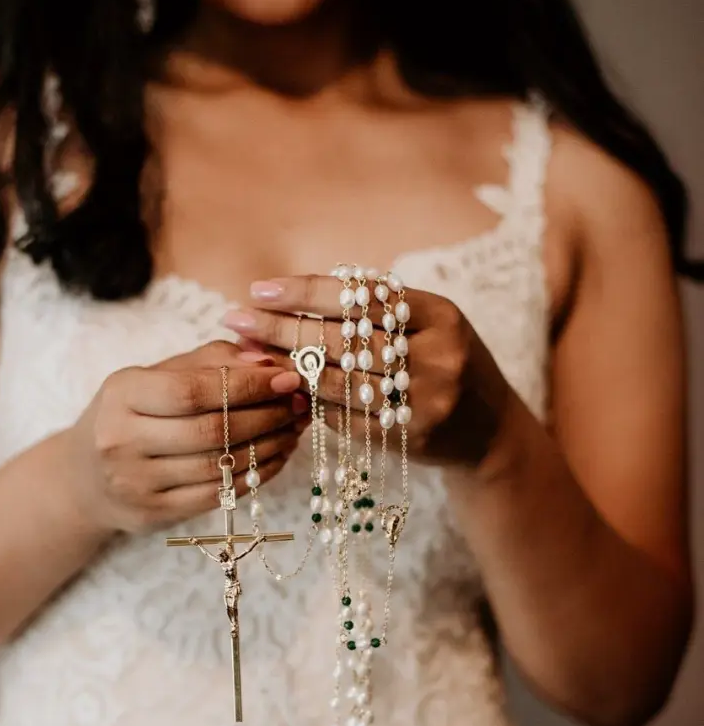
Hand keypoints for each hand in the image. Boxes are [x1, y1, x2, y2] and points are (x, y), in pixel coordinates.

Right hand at [62, 340, 304, 534]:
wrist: (85, 477)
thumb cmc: (131, 415)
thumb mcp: (155, 377)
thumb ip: (208, 362)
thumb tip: (266, 360)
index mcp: (122, 394)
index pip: (193, 391)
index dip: (246, 385)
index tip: (286, 378)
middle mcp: (122, 440)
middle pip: (210, 431)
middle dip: (266, 416)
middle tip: (298, 404)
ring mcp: (136, 483)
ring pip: (219, 466)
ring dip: (269, 446)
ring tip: (294, 428)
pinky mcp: (153, 514)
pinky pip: (218, 495)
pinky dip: (256, 475)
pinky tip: (276, 456)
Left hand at [222, 275, 514, 468]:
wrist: (490, 432)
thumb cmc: (443, 365)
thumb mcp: (428, 326)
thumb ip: (375, 311)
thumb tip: (291, 296)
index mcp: (441, 314)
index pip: (361, 295)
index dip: (306, 291)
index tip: (260, 289)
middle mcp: (438, 355)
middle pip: (343, 338)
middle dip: (282, 328)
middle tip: (237, 320)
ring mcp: (426, 399)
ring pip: (338, 380)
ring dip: (285, 366)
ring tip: (248, 354)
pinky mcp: (409, 436)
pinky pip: (345, 417)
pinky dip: (309, 401)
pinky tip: (280, 388)